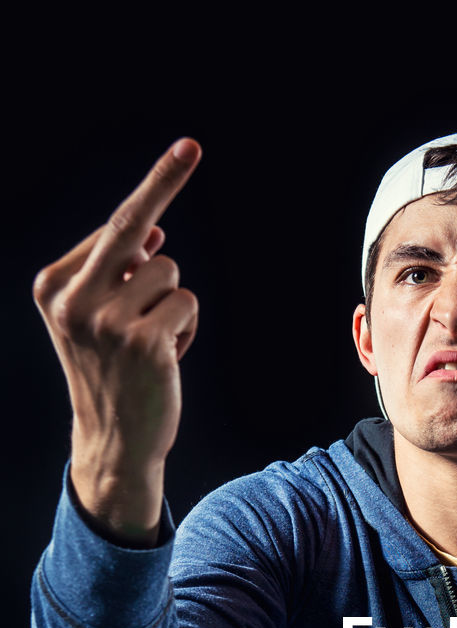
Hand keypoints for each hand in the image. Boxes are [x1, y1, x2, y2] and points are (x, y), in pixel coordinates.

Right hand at [33, 138, 201, 542]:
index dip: (154, 192)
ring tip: (150, 342)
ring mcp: (108, 320)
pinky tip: (164, 358)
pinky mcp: (145, 341)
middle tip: (191, 145)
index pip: (113, 227)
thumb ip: (116, 274)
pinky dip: (184, 329)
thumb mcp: (95, 320)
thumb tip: (153, 233)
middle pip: (131, 226)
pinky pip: (185, 303)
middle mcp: (74, 299)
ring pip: (168, 273)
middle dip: (163, 180)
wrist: (113, 440)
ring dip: (171, 305)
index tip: (186, 149)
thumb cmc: (109, 373)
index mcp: (53, 286)